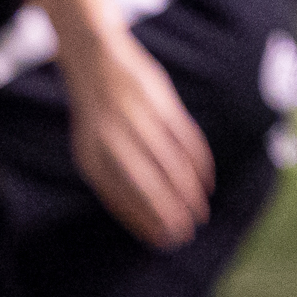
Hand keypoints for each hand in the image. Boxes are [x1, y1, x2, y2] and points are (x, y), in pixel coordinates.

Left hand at [65, 32, 216, 251]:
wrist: (94, 55)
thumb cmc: (98, 114)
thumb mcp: (94, 144)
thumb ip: (116, 176)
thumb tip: (145, 217)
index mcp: (90, 154)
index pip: (117, 197)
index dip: (142, 220)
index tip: (161, 241)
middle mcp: (111, 136)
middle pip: (144, 182)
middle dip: (167, 210)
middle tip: (185, 233)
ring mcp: (135, 115)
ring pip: (168, 160)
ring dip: (187, 189)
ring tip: (200, 210)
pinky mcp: (157, 99)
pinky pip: (184, 136)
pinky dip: (198, 160)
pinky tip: (206, 178)